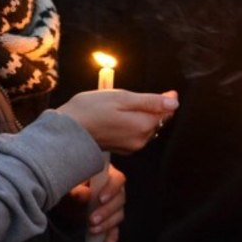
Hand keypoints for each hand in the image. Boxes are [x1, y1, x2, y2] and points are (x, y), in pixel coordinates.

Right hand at [59, 89, 177, 153]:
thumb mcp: (122, 98)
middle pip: (156, 121)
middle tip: (136, 97)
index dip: (166, 100)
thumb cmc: (91, 110)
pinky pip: (135, 134)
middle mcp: (141, 140)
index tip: (167, 92)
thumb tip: (174, 103)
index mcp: (143, 126)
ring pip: (145, 127)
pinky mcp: (122, 149)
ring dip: (141, 116)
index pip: (165, 112)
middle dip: (152, 109)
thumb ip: (150, 101)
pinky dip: (132, 124)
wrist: (67, 132)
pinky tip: (119, 117)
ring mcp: (131, 147)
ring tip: (125, 106)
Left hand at [66, 164, 126, 241]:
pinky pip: (116, 228)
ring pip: (119, 213)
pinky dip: (112, 235)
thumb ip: (76, 190)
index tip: (101, 199)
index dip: (112, 189)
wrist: (60, 203)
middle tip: (92, 220)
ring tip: (93, 230)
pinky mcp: (109, 219)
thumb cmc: (66, 189)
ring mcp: (112, 204)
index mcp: (104, 174)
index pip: (116, 179)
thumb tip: (86, 195)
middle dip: (107, 211)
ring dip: (108, 223)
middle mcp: (112, 188)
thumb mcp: (67, 188)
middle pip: (120, 198)